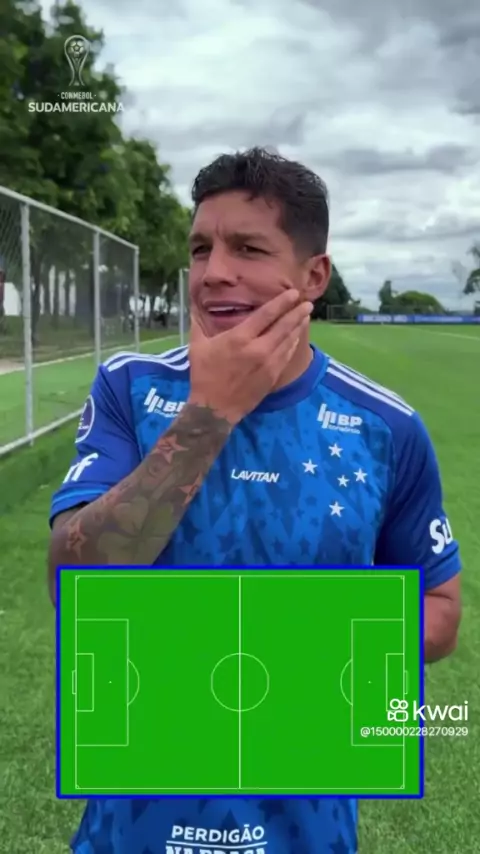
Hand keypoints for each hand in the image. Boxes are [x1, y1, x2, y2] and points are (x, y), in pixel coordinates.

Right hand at [188, 289, 311, 424]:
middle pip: (283, 326)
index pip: (266, 314)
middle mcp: (258, 348)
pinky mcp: (272, 376)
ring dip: (298, 327)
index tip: (293, 293)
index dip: (282, 302)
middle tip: (308, 303)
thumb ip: (198, 324)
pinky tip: (296, 338)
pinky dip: (293, 345)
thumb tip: (193, 306)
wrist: (214, 409)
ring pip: (288, 341)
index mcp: (240, 338)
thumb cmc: (204, 376)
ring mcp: (268, 363)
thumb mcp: (197, 347)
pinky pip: (287, 356)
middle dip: (297, 313)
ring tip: (306, 317)